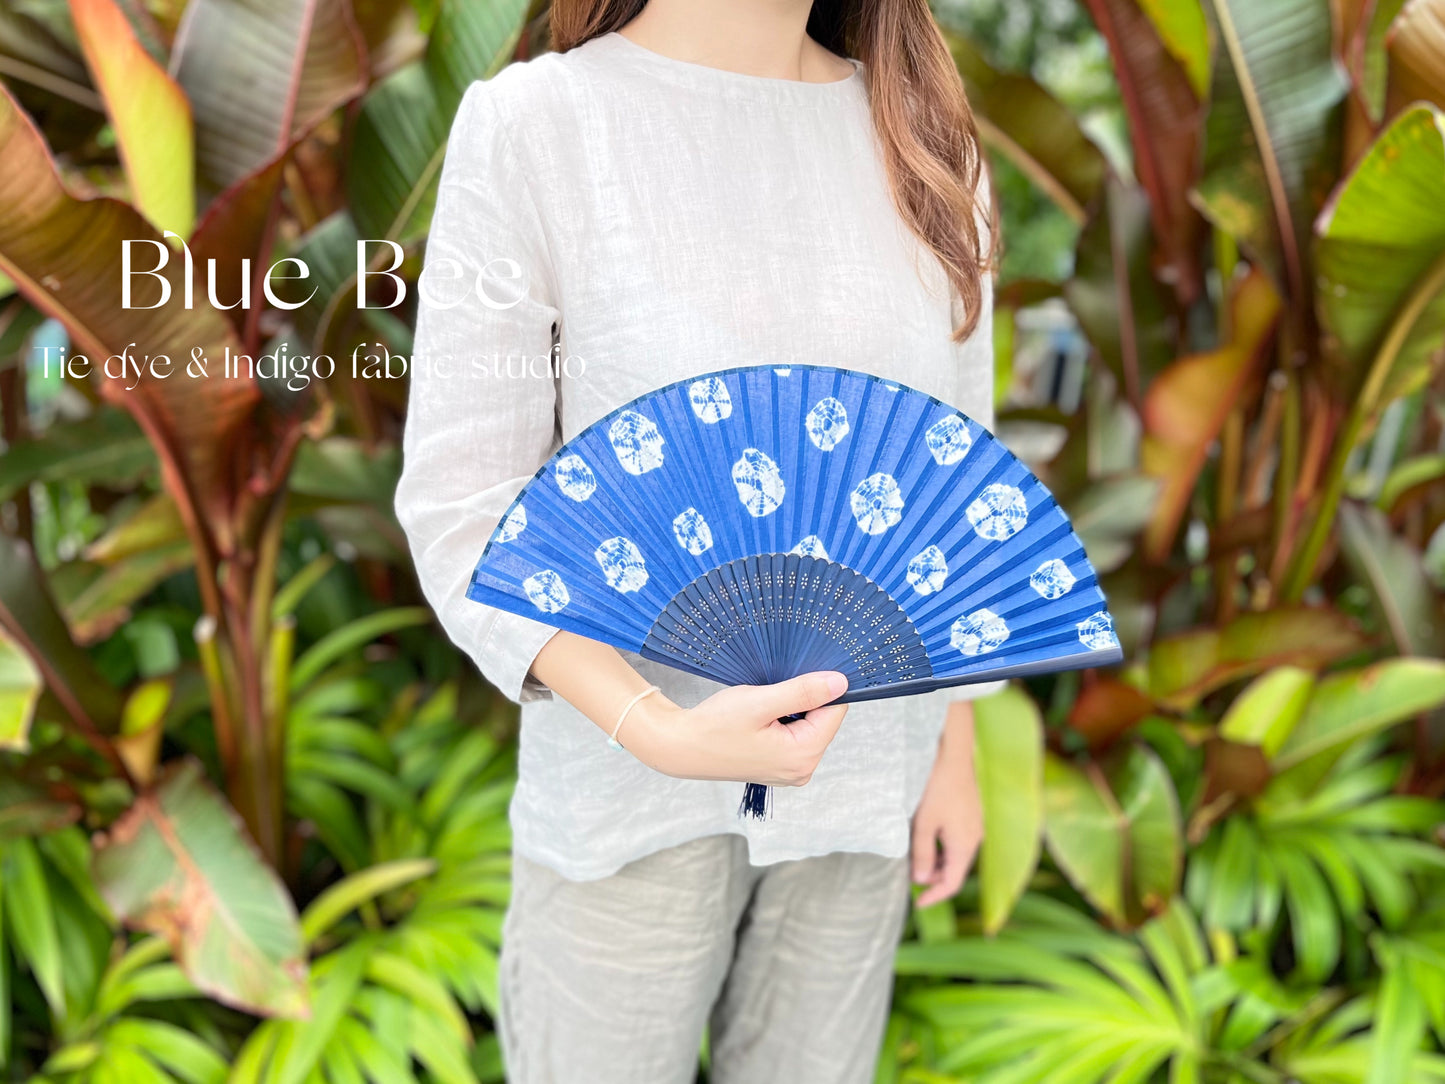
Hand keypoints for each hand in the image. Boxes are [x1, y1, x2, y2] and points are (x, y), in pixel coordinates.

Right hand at [624, 671, 849, 785]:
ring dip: (791, 708)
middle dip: (804, 699)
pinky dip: (782, 719)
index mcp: (803, 757)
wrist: (681, 746)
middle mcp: (802, 769)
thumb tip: (841, 683)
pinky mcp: (779, 766)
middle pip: (823, 719)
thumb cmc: (714, 726)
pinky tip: (760, 718)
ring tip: (762, 707)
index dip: (819, 688)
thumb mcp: (760, 702)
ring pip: (809, 724)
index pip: (834, 711)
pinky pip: (794, 734)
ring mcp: (791, 770)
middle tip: (770, 693)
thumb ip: (803, 692)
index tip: (793, 679)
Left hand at [911, 702, 982, 907]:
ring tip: (915, 855)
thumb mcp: (923, 823)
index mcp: (965, 845)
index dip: (934, 896)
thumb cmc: (938, 788)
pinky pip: (959, 839)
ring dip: (937, 860)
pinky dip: (943, 845)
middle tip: (910, 875)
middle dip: (934, 877)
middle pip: (955, 869)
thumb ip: (921, 853)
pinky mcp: (973, 813)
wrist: (954, 754)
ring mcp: (976, 825)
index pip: (951, 883)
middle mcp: (976, 838)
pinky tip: (927, 835)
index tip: (918, 903)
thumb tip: (920, 878)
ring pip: (956, 853)